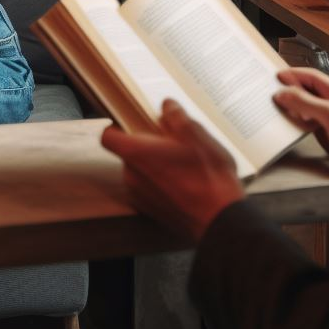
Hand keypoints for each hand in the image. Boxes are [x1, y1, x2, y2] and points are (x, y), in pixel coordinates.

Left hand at [101, 99, 245, 243]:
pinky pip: (149, 189)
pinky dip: (161, 184)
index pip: (108, 137)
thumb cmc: (208, 179)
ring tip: (183, 164)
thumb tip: (167, 107)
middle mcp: (132, 176)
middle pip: (128, 153)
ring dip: (156, 166)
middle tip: (172, 143)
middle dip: (147, 146)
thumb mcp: (197, 136)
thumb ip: (176, 117)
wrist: (220, 221)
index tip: (134, 123)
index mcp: (137, 153)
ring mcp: (140, 196)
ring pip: (141, 171)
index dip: (118, 128)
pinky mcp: (151, 212)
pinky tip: (185, 182)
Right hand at [273, 67, 328, 157]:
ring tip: (275, 107)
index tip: (276, 77)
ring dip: (290, 107)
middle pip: (305, 90)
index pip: (310, 76)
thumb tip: (283, 93)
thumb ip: (305, 102)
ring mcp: (327, 117)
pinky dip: (294, 121)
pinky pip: (304, 122)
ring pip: (303, 106)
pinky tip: (287, 123)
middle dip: (289, 90)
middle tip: (271, 91)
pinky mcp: (324, 131)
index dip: (293, 75)